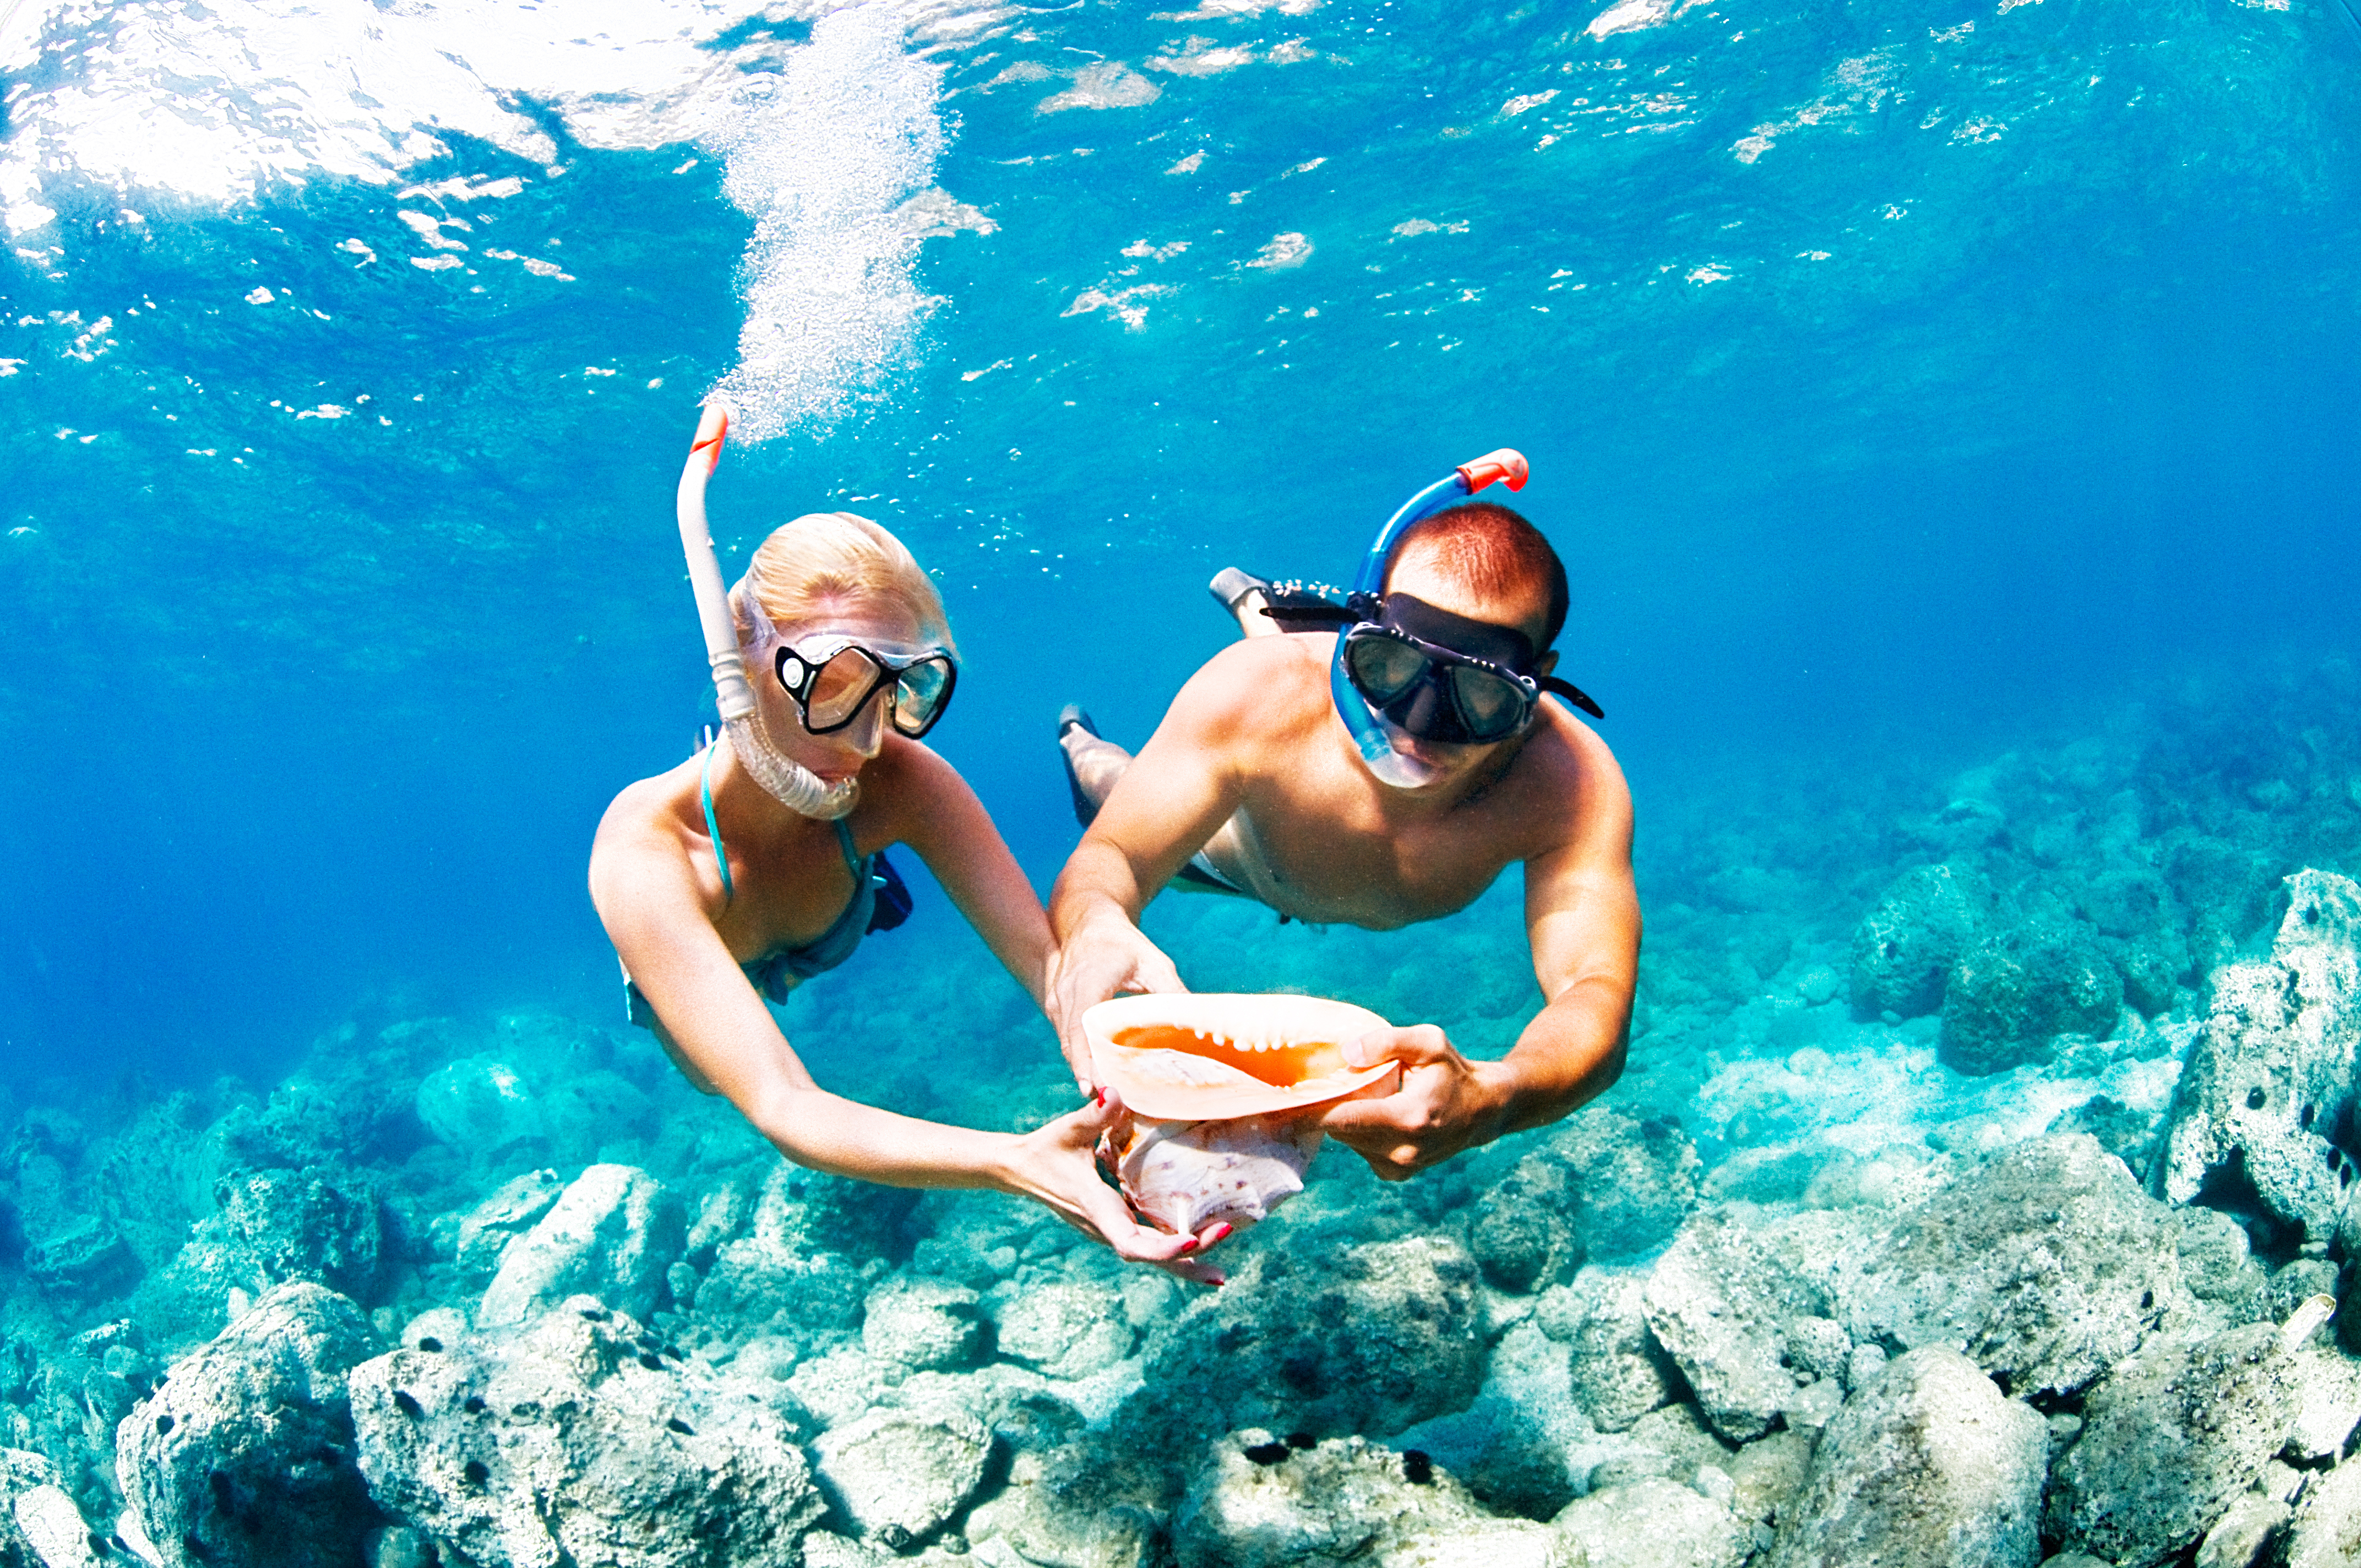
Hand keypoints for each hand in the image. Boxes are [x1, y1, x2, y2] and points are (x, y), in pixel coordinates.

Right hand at [1000, 1088, 1228, 1283]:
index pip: (1131, 1241)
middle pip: (1151, 1256)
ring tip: (1220, 1275)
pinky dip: (1172, 1252)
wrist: (1021, 1169)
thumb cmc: (1046, 1148)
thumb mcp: (1068, 1129)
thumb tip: (1114, 1092)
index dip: (1162, 1248)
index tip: (1192, 1241)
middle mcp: (1105, 1226)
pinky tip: (1197, 1249)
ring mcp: (1109, 1229)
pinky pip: (1147, 1245)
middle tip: (1227, 1234)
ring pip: (1150, 1257)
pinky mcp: (1113, 1225)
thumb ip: (1093, 1114)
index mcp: (1096, 1207)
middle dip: (1189, 1257)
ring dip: (1185, 1263)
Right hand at [1045, 915, 1185, 1093]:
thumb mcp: (1153, 963)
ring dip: (1085, 1072)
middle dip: (1089, 1076)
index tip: (1097, 1087)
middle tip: (1109, 1105)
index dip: (1088, 1060)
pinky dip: (1082, 1060)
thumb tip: (1197, 1024)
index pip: (1083, 1029)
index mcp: (1088, 984)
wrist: (1087, 921)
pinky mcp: (1057, 1010)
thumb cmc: (1123, 942)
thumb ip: (1171, 992)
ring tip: (1108, 1100)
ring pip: (1069, 1047)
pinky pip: (1068, 1041)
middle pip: (1073, 1046)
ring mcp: (1057, 1004)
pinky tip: (1101, 1080)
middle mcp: (1066, 997)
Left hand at [1315, 1026, 1509, 1179]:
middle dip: (1322, 1109)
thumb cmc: (1452, 1071)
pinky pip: (1360, 1149)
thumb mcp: (1429, 1042)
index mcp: (1409, 1119)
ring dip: (1341, 1118)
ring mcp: (1399, 1166)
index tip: (1275, 1108)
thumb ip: (1387, 1042)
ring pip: (1347, 1140)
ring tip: (1347, 1093)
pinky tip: (1370, 1111)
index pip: (1346, 1119)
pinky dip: (1356, 1131)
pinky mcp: (1396, 1173)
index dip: (1308, 1114)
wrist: (1483, 1111)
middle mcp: (1402, 1151)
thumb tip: (1346, 1052)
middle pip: (1340, 1130)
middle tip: (1306, 1085)